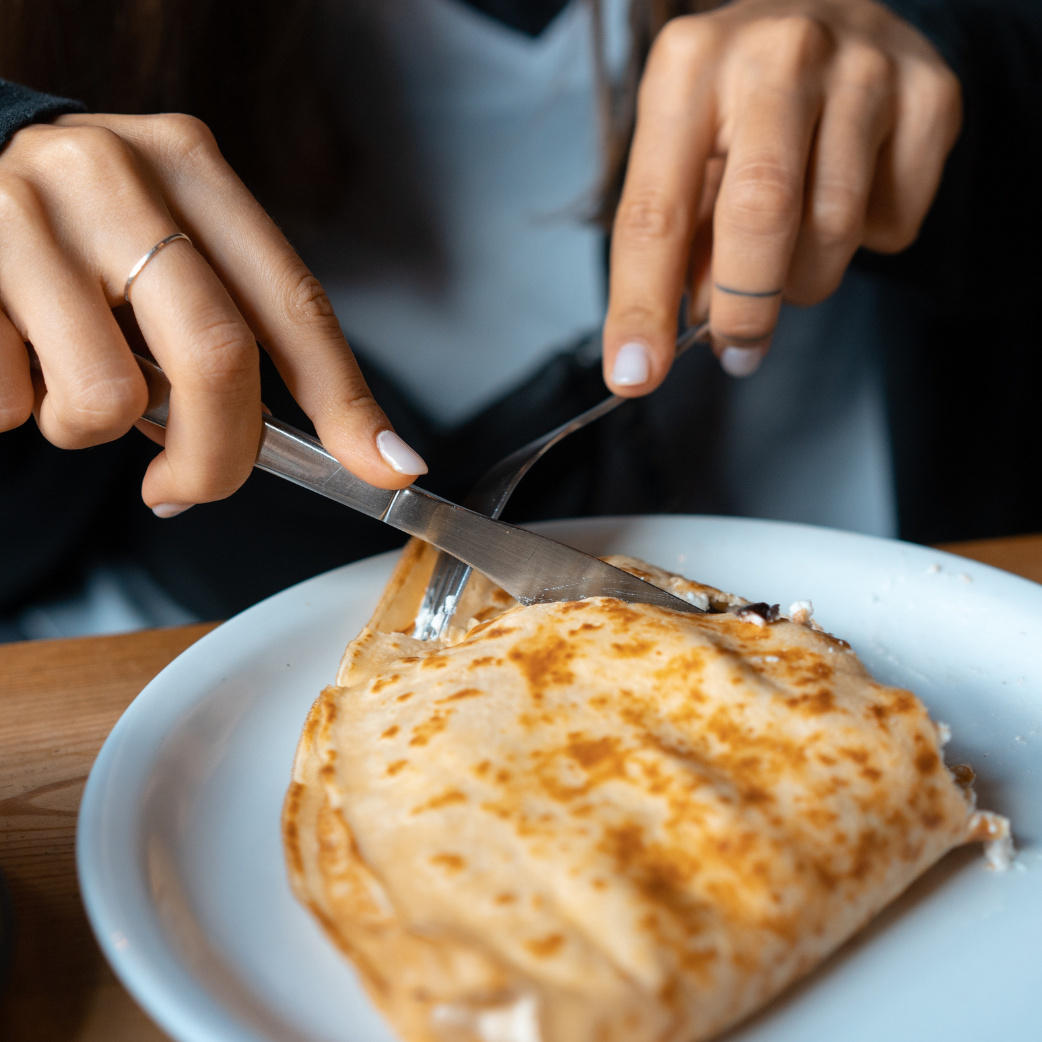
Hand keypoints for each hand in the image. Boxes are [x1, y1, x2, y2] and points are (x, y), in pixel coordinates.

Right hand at [0, 112, 425, 516]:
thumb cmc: (79, 233)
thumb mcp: (162, 248)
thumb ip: (223, 328)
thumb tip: (289, 452)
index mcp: (191, 167)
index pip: (294, 303)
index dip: (346, 399)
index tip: (389, 465)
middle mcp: (113, 174)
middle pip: (216, 356)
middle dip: (217, 457)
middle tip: (186, 487)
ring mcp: (21, 211)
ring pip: (105, 399)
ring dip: (91, 431)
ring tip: (66, 382)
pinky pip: (10, 403)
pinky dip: (17, 410)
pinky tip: (8, 353)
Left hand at [602, 0, 960, 390]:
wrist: (840, 15)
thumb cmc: (740, 104)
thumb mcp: (685, 154)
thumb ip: (674, 243)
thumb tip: (664, 345)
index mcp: (688, 68)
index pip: (654, 212)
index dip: (642, 305)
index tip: (636, 373)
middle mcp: (777, 53)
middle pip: (758, 214)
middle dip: (743, 305)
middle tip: (737, 345)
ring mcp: (863, 67)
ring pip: (833, 228)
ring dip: (805, 278)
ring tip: (789, 261)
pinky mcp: (930, 94)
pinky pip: (894, 221)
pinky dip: (868, 242)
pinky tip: (850, 199)